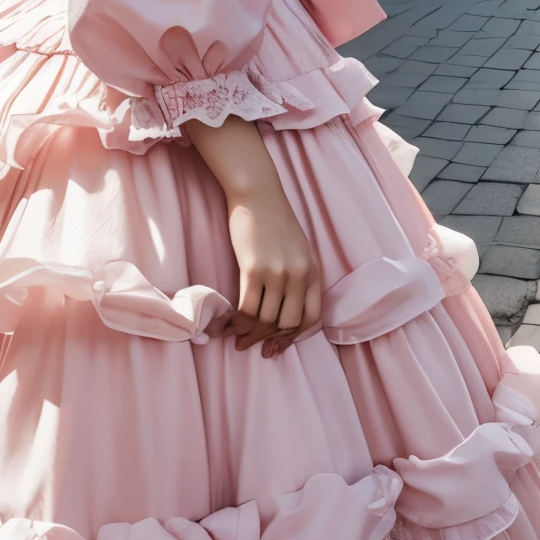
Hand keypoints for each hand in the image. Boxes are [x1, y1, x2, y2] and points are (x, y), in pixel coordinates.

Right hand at [184, 113, 321, 357]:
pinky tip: (225, 325)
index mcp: (313, 271)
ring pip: (265, 320)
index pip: (312, 318)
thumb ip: (297, 275)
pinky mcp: (254, 269)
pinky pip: (246, 308)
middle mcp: (299, 275)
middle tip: (253, 347)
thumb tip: (284, 306)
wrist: (257, 192)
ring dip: (248, 335)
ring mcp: (278, 273)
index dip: (294, 337)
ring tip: (235, 338)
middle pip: (288, 323)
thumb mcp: (298, 248)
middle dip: (269, 340)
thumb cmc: (274, 218)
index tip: (277, 344)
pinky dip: (235, 323)